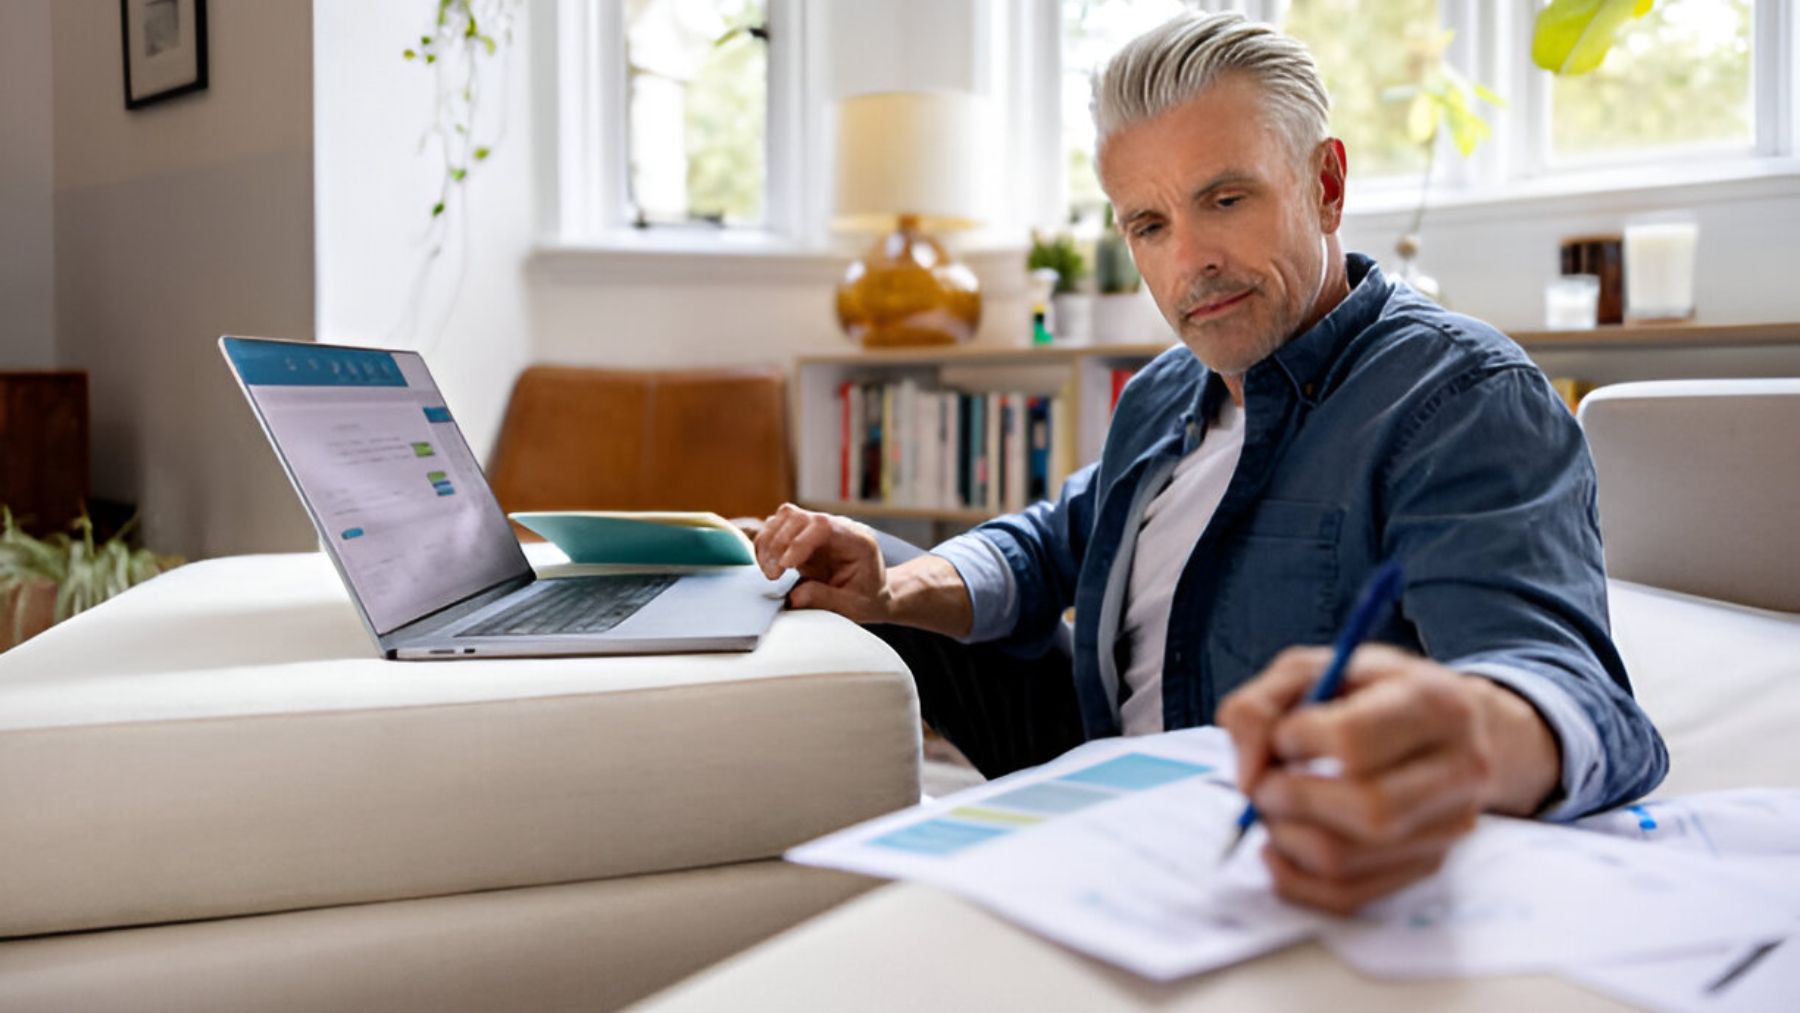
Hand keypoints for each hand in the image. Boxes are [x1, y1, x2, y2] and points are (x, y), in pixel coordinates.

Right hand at [753, 504, 890, 620]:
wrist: (871, 593)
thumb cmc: (866, 599)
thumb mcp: (853, 607)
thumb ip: (825, 599)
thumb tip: (792, 597)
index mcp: (856, 540)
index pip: (823, 526)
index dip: (799, 543)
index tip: (786, 566)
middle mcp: (837, 528)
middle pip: (799, 516)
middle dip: (779, 544)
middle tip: (773, 576)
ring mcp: (818, 529)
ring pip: (785, 517)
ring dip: (769, 542)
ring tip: (769, 572)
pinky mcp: (803, 536)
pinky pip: (777, 527)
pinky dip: (766, 544)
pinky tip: (768, 566)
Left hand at [1216, 645, 1559, 914]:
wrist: (1446, 725)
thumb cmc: (1367, 693)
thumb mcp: (1308, 671)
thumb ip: (1258, 708)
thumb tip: (1248, 777)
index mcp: (1434, 703)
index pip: (1353, 742)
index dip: (1293, 741)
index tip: (1280, 736)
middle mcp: (1460, 768)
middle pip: (1366, 810)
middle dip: (1288, 799)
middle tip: (1263, 785)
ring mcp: (1451, 825)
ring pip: (1348, 859)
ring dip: (1285, 838)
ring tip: (1274, 809)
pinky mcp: (1429, 864)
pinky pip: (1349, 896)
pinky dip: (1295, 879)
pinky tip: (1277, 848)